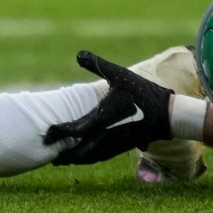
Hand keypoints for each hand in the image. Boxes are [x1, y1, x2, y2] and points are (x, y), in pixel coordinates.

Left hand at [44, 51, 173, 164]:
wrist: (166, 114)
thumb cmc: (141, 92)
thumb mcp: (120, 75)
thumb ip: (98, 64)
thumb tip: (79, 53)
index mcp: (102, 118)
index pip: (73, 131)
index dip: (57, 133)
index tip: (46, 132)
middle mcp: (105, 136)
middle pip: (76, 152)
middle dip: (61, 153)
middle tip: (48, 149)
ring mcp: (112, 144)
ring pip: (87, 158)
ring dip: (72, 158)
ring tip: (60, 156)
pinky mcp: (120, 148)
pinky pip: (97, 158)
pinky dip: (85, 158)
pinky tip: (82, 154)